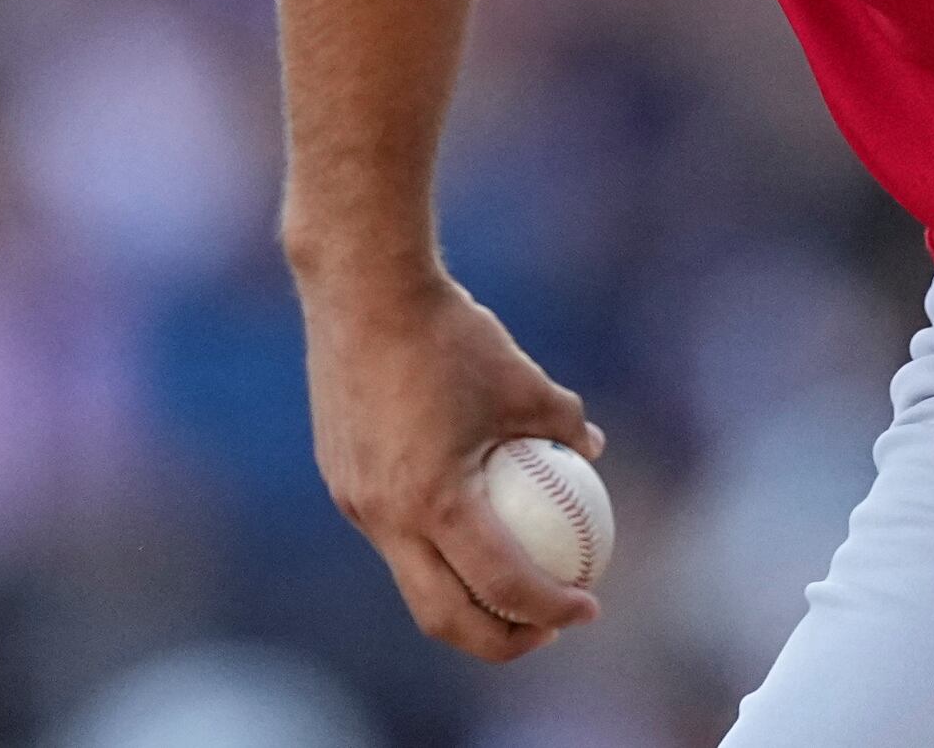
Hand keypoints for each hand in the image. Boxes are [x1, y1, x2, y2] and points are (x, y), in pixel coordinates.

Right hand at [300, 267, 607, 659]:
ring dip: (463, 595)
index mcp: (436, 501)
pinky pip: (392, 534)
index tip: (588, 608)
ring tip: (510, 585)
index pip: (500, 587)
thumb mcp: (525, 379)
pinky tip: (466, 518)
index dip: (550, 610)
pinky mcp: (341, 481)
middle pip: (443, 616)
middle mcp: (386, 516)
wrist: (360, 291)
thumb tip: (592, 451)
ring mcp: (355, 502)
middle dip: (499, 641)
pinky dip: (433, 546)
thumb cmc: (451, 333)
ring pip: (412, 578)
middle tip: (546, 628)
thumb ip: (564, 421)